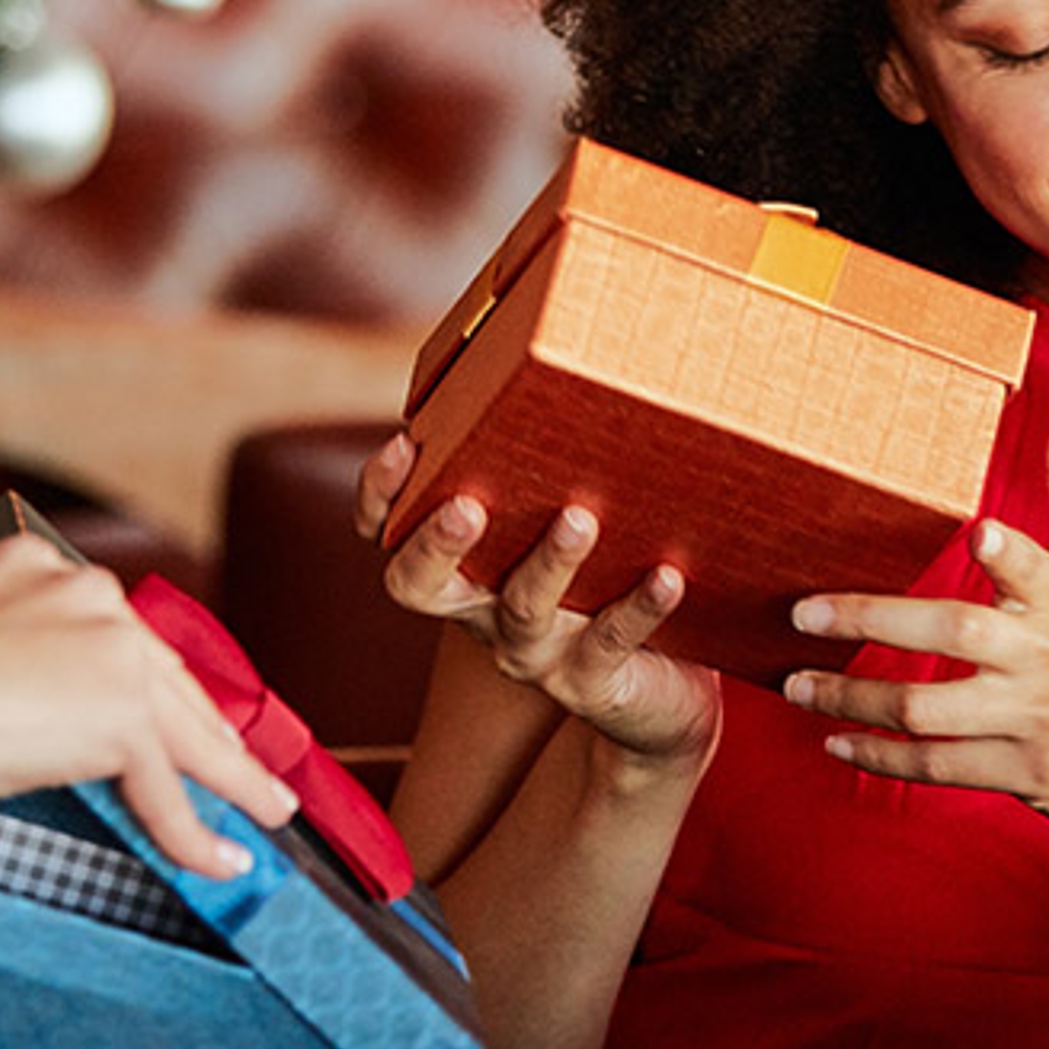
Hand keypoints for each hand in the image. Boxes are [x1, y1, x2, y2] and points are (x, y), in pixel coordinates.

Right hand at [0, 535, 295, 870]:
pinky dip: (191, 833)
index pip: (112, 632)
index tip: (165, 705)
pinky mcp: (122, 715)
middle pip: (165, 677)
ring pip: (185, 731)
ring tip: (266, 811)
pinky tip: (217, 859)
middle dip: (206, 728)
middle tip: (238, 765)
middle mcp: (87, 596)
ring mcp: (111, 653)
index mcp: (40, 568)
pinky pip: (163, 789)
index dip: (146, 678)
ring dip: (232, 779)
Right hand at [354, 431, 718, 772]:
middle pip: (420, 586)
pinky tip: (666, 576)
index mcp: (464, 569)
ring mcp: (535, 653)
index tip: (403, 444)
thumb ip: (556, 470)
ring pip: (522, 608)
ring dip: (549, 561)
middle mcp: (482, 612)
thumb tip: (584, 352)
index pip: (391, 535)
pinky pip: (609, 644)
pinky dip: (637, 608)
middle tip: (465, 506)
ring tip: (579, 518)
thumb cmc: (610, 582)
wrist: (658, 696)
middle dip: (435, 544)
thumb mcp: (571, 524)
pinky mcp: (592, 683)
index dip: (382, 496)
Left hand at [778, 383, 1048, 887]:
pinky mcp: (1027, 773)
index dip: (1011, 554)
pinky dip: (881, 758)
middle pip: (957, 632)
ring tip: (798, 687)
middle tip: (802, 614)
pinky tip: (838, 741)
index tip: (982, 536)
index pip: (1039, 567)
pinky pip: (937, 766)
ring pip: (929, 708)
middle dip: (872, 621)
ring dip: (854, 699)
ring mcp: (1038, 718)